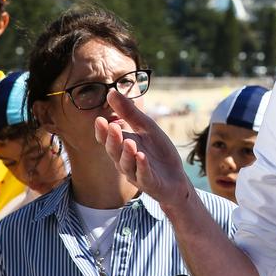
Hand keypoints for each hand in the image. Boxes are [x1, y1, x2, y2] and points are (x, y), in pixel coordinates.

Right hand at [93, 90, 194, 206]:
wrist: (175, 177)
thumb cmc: (158, 152)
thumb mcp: (146, 128)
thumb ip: (129, 113)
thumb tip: (111, 92)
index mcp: (122, 147)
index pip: (107, 140)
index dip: (102, 132)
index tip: (99, 119)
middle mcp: (124, 161)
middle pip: (114, 151)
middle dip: (113, 139)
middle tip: (113, 126)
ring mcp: (136, 174)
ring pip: (126, 165)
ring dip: (127, 153)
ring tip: (129, 142)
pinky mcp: (149, 184)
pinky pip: (143, 176)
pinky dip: (142, 167)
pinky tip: (142, 157)